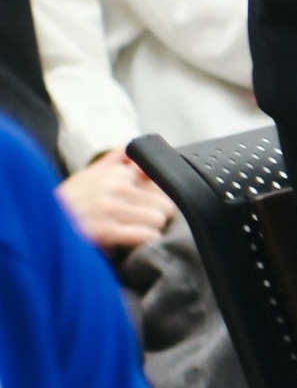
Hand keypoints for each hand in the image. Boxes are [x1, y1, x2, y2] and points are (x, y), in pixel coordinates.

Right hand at [56, 153, 174, 252]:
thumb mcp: (89, 176)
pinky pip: (146, 235)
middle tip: (144, 221)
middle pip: (164, 202)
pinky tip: (136, 240)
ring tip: (136, 230)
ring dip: (151, 228)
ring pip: (158, 218)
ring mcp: (109, 208)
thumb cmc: (70, 203)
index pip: (160, 181)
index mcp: (114, 172)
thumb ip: (115, 161)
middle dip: (157, 214)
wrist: (41, 225)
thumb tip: (132, 147)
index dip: (157, 196)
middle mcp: (113, 186)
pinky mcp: (106, 231)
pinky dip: (146, 239)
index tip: (148, 204)